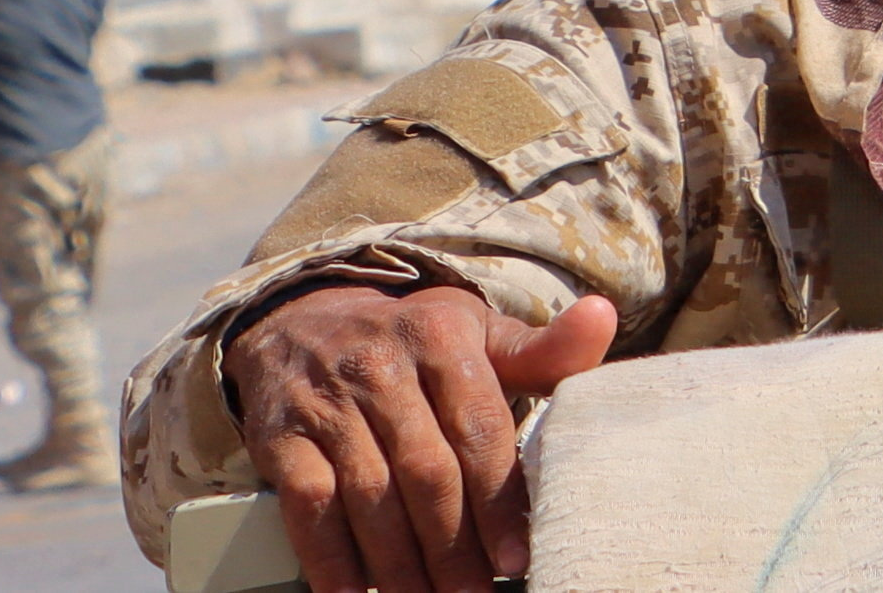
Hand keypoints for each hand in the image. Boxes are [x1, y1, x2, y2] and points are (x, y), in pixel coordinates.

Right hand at [227, 282, 613, 592]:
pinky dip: (330, 558)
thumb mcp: (477, 330)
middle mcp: (382, 367)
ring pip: (369, 496)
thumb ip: (541, 348)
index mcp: (444, 338)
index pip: (480, 428)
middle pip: (425, 471)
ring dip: (399, 563)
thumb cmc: (412, 339)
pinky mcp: (279, 438)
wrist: (304, 318)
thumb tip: (603, 319)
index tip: (516, 555)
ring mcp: (327, 404)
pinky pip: (308, 508)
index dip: (499, 499)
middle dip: (454, 545)